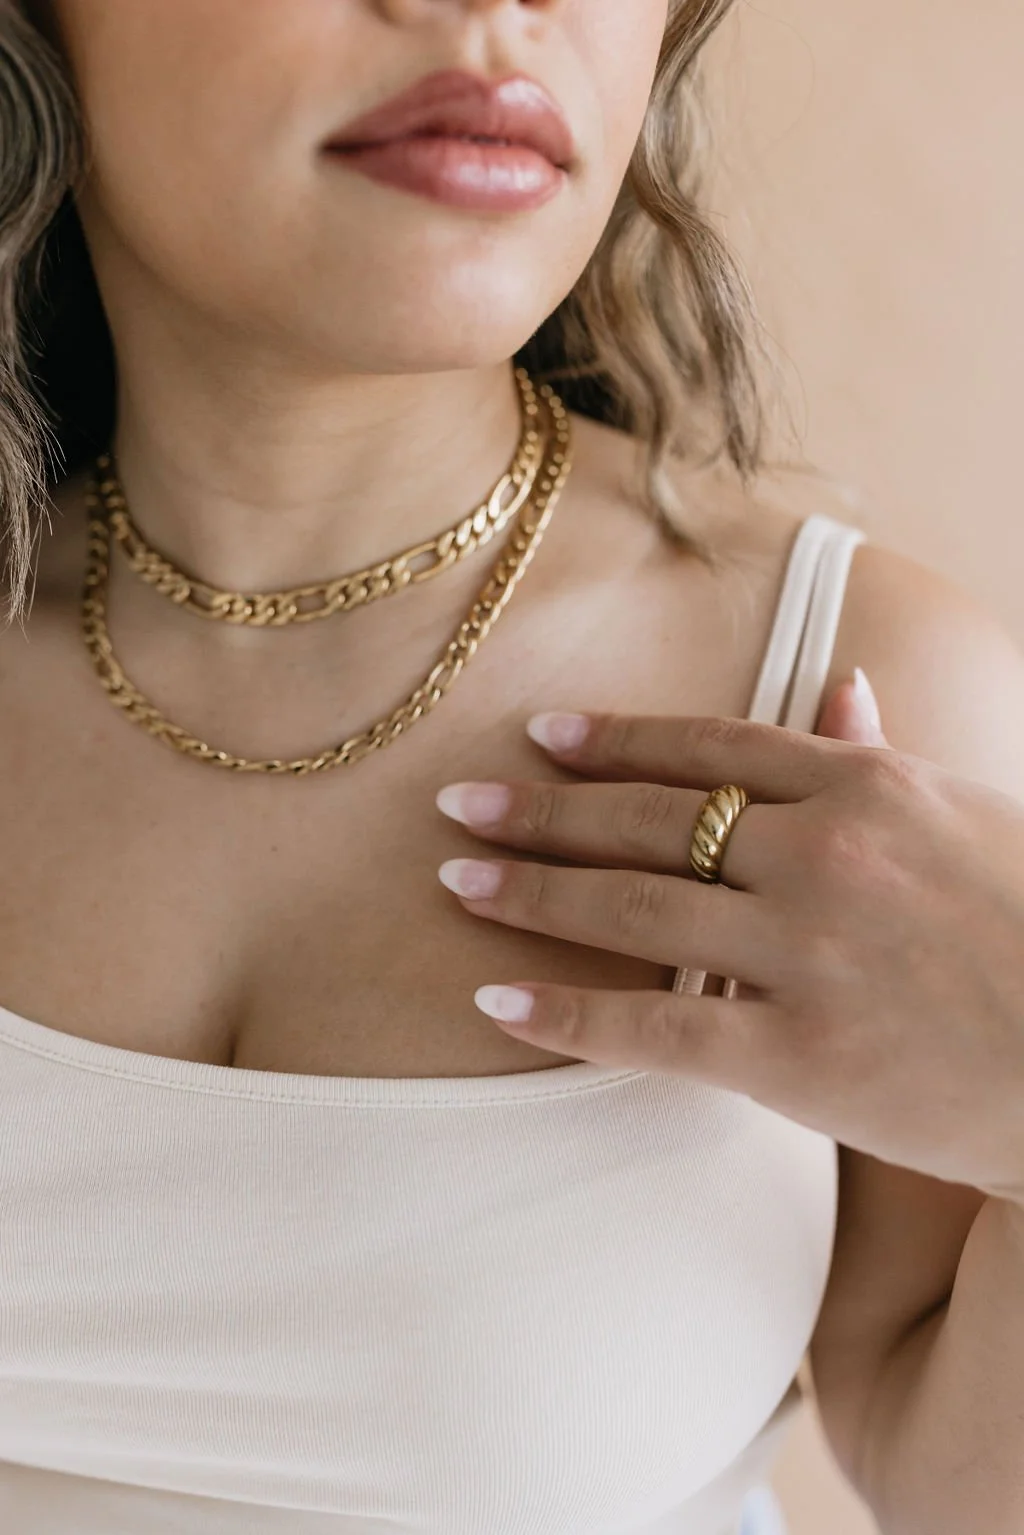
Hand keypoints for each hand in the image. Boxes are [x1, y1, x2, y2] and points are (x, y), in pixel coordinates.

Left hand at [434, 675, 1023, 1201]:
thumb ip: (885, 753)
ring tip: (454, 880)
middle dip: (543, 809)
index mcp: (867, 786)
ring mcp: (807, 952)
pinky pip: (653, 1027)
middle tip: (457, 802)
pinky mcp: (799, 1056)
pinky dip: (565, 1014)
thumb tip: (840, 682)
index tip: (542, 736)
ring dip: (530, 892)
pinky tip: (495, 1005)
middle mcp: (824, 854)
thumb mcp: (970, 814)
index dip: (616, 739)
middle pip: (650, 819)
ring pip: (633, 909)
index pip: (711, 745)